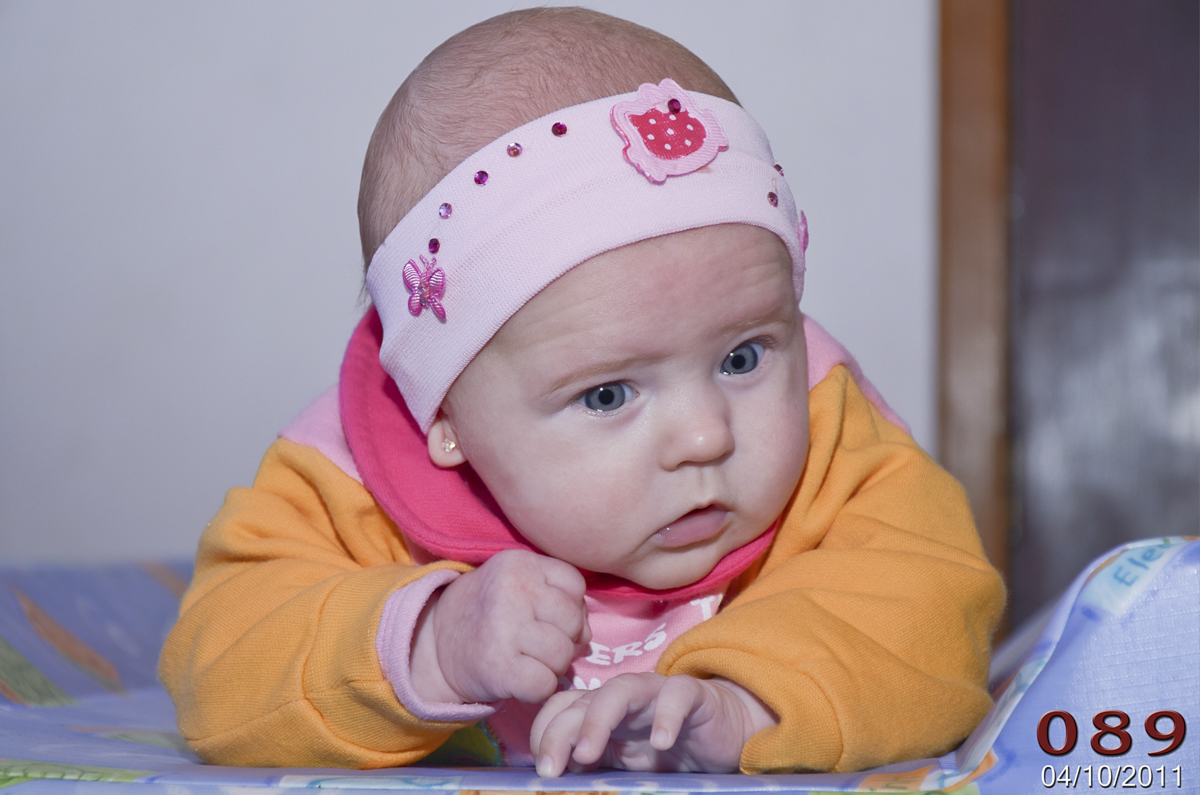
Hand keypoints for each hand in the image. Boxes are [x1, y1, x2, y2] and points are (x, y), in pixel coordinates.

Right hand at [409, 549, 589, 704]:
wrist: (434, 644)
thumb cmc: (488, 612)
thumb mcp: (516, 582)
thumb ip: (556, 593)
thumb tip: (586, 633)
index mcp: (519, 563)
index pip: (575, 586)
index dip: (570, 607)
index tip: (547, 617)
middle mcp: (513, 590)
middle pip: (573, 621)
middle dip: (565, 638)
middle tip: (539, 644)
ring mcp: (504, 628)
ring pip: (563, 654)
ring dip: (552, 666)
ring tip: (529, 660)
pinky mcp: (498, 667)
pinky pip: (546, 684)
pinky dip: (539, 689)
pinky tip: (521, 679)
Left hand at [529, 673, 776, 776]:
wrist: (725, 734)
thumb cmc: (671, 752)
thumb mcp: (625, 766)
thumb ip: (594, 766)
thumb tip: (557, 778)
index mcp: (601, 712)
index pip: (560, 708)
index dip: (544, 732)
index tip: (542, 768)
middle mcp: (622, 698)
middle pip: (581, 701)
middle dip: (559, 733)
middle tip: (549, 769)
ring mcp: (655, 693)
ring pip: (619, 690)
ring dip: (598, 720)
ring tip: (587, 753)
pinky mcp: (692, 695)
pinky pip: (676, 695)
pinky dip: (666, 716)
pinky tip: (660, 742)